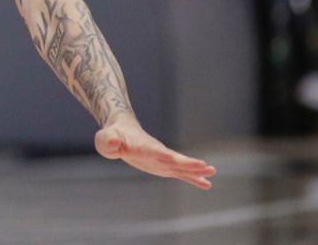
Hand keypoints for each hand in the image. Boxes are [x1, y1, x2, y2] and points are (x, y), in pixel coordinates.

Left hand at [95, 117, 215, 189]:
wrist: (122, 131)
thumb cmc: (112, 136)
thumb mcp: (105, 138)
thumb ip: (108, 140)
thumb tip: (113, 142)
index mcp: (141, 146)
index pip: (151, 150)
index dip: (159, 154)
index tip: (170, 157)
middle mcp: (155, 152)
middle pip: (172, 158)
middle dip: (186, 162)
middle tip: (204, 165)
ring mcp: (161, 159)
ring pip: (180, 165)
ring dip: (195, 170)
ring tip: (212, 172)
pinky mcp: (164, 166)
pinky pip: (180, 173)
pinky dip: (193, 178)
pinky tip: (207, 184)